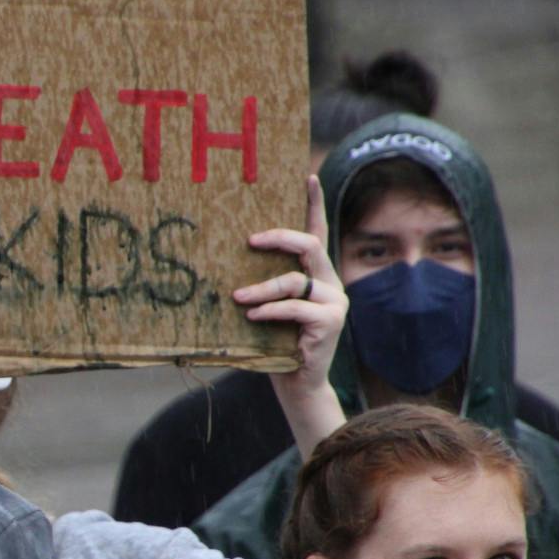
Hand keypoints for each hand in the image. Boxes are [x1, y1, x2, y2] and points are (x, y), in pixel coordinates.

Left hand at [236, 175, 347, 457]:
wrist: (296, 382)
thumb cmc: (275, 342)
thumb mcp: (268, 308)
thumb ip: (262, 284)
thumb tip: (225, 259)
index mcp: (315, 274)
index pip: (317, 231)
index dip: (313, 203)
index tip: (306, 175)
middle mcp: (329, 283)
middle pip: (308, 245)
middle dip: (279, 238)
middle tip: (250, 240)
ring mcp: (333, 302)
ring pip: (294, 281)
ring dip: (261, 288)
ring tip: (236, 297)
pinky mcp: (330, 322)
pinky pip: (294, 308)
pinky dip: (269, 311)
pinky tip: (252, 316)